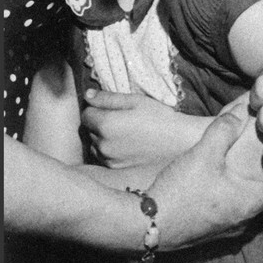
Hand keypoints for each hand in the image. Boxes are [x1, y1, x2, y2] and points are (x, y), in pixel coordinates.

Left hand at [81, 89, 208, 168]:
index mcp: (106, 124)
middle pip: (89, 129)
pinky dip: (109, 149)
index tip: (111, 107)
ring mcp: (108, 158)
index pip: (85, 113)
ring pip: (95, 143)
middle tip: (120, 118)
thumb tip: (87, 95)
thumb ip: (108, 98)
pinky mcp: (115, 167)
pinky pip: (103, 155)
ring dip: (102, 137)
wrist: (177, 140)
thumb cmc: (158, 116)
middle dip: (98, 122)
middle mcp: (102, 144)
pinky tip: (125, 143)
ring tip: (123, 131)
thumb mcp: (135, 101)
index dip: (96, 108)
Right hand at [146, 108, 262, 251]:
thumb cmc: (178, 193)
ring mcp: (228, 227)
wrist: (144, 228)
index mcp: (249, 201)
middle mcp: (244, 218)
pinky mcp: (211, 230)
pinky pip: (237, 212)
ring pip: (256, 207)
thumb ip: (223, 131)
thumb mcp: (202, 155)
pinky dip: (245, 199)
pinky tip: (237, 190)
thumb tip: (242, 110)